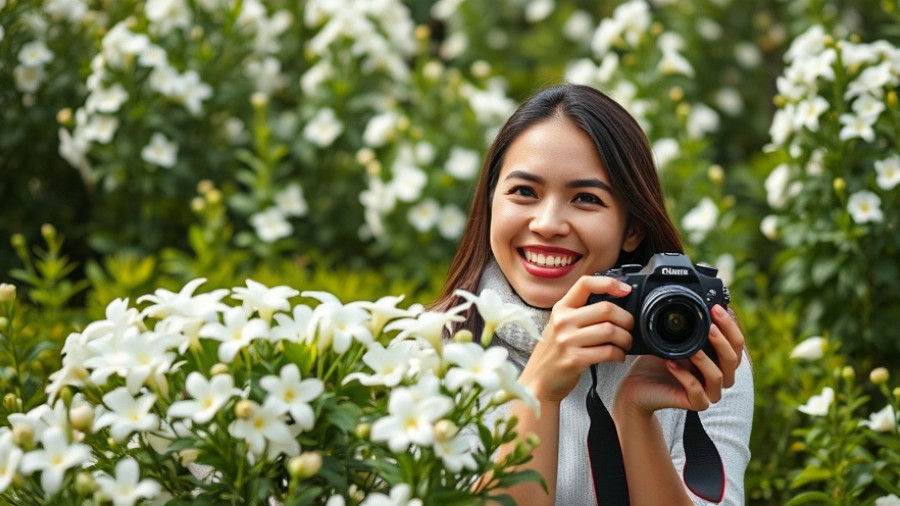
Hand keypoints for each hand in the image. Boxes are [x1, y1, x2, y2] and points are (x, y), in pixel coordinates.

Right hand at [518, 275, 634, 402]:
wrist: (538, 380)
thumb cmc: (555, 352)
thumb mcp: (561, 325)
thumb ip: (582, 313)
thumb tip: (617, 305)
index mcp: (561, 308)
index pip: (586, 284)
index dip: (609, 283)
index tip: (625, 290)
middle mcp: (562, 321)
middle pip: (606, 309)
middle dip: (626, 319)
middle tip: (629, 327)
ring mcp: (567, 340)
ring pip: (610, 330)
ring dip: (625, 339)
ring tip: (625, 344)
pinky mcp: (574, 359)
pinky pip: (607, 351)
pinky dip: (619, 354)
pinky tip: (618, 356)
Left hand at [614, 304, 745, 415]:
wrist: (637, 386)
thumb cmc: (657, 361)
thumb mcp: (673, 339)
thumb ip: (689, 326)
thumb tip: (699, 301)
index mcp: (718, 359)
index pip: (736, 343)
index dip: (730, 326)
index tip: (716, 308)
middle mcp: (718, 376)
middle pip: (734, 359)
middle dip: (723, 340)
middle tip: (710, 326)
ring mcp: (708, 392)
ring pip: (718, 377)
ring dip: (706, 360)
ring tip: (692, 348)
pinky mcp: (695, 403)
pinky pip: (697, 392)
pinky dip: (685, 376)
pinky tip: (671, 363)